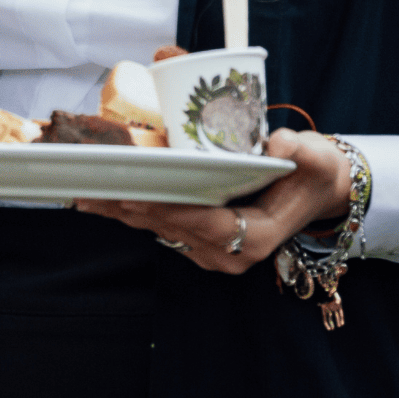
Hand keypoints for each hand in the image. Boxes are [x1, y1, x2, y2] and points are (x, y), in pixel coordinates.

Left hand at [72, 129, 352, 274]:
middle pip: (173, 228)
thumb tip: (276, 144)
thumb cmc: (313, 170)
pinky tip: (98, 197)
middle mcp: (231, 253)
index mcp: (259, 237)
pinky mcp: (197, 240)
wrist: (316, 189)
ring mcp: (212, 251)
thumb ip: (299, 150)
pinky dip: (130, 210)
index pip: (208, 225)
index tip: (136, 194)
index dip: (171, 210)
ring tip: (82, 192)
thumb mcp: (316, 157)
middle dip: (130, 208)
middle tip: (91, 189)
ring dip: (120, 212)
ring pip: (160, 229)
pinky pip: (160, 226)